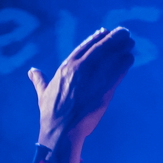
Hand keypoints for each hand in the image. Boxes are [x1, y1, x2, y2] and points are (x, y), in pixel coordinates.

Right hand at [30, 27, 134, 151]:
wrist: (62, 130)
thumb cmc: (51, 113)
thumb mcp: (43, 93)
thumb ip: (39, 80)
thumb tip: (32, 71)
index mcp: (66, 67)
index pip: (84, 47)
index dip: (96, 38)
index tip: (105, 31)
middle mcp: (81, 69)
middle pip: (101, 48)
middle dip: (114, 38)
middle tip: (124, 32)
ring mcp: (94, 79)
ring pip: (112, 58)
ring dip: (122, 49)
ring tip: (131, 43)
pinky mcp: (105, 91)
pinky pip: (118, 73)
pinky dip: (124, 65)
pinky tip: (130, 59)